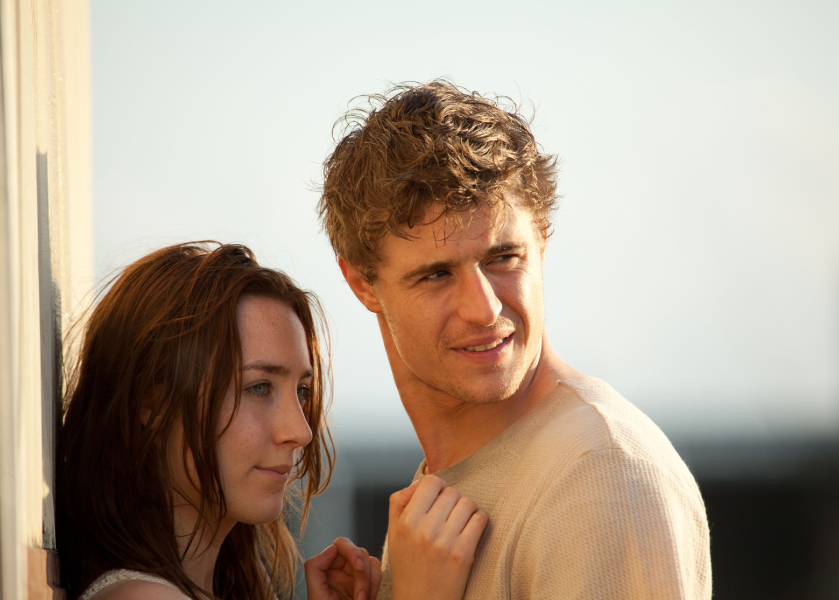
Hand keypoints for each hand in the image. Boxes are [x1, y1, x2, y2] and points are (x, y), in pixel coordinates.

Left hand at [304, 537, 381, 599]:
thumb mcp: (316, 595)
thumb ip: (315, 568)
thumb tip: (332, 548)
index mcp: (326, 568)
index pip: (341, 545)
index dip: (352, 551)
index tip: (358, 567)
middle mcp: (341, 569)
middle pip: (359, 552)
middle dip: (363, 574)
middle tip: (361, 596)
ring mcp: (356, 576)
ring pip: (371, 562)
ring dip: (370, 583)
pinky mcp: (368, 585)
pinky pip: (378, 573)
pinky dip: (375, 586)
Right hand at [388, 476, 487, 599]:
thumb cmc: (408, 568)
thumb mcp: (393, 534)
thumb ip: (399, 503)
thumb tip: (419, 483)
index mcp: (406, 521)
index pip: (430, 482)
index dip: (437, 487)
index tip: (438, 499)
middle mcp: (424, 529)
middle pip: (451, 491)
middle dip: (452, 500)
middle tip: (448, 515)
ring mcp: (445, 541)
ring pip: (467, 503)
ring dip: (467, 510)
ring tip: (459, 523)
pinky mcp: (463, 553)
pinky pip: (480, 519)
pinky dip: (478, 522)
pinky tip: (470, 532)